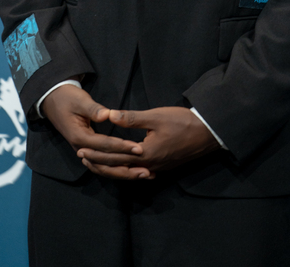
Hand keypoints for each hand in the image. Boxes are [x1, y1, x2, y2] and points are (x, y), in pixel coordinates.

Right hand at [42, 84, 151, 179]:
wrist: (53, 100)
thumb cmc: (68, 98)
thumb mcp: (80, 100)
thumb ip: (93, 109)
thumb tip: (107, 115)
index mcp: (79, 137)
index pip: (104, 145)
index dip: (122, 147)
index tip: (139, 149)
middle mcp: (81, 148)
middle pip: (106, 163)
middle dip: (127, 166)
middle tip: (147, 170)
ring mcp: (84, 150)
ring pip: (105, 167)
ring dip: (124, 172)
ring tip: (144, 174)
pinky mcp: (88, 149)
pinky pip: (104, 163)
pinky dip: (117, 168)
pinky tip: (132, 170)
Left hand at [78, 107, 220, 176]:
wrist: (208, 134)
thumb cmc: (183, 122)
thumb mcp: (156, 116)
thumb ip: (131, 118)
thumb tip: (109, 115)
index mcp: (144, 154)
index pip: (114, 156)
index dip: (96, 152)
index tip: (81, 149)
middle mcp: (149, 165)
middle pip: (119, 168)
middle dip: (99, 163)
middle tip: (82, 158)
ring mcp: (157, 168)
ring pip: (128, 173)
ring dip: (112, 168)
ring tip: (98, 163)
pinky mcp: (163, 166)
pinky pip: (139, 173)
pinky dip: (127, 170)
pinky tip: (124, 168)